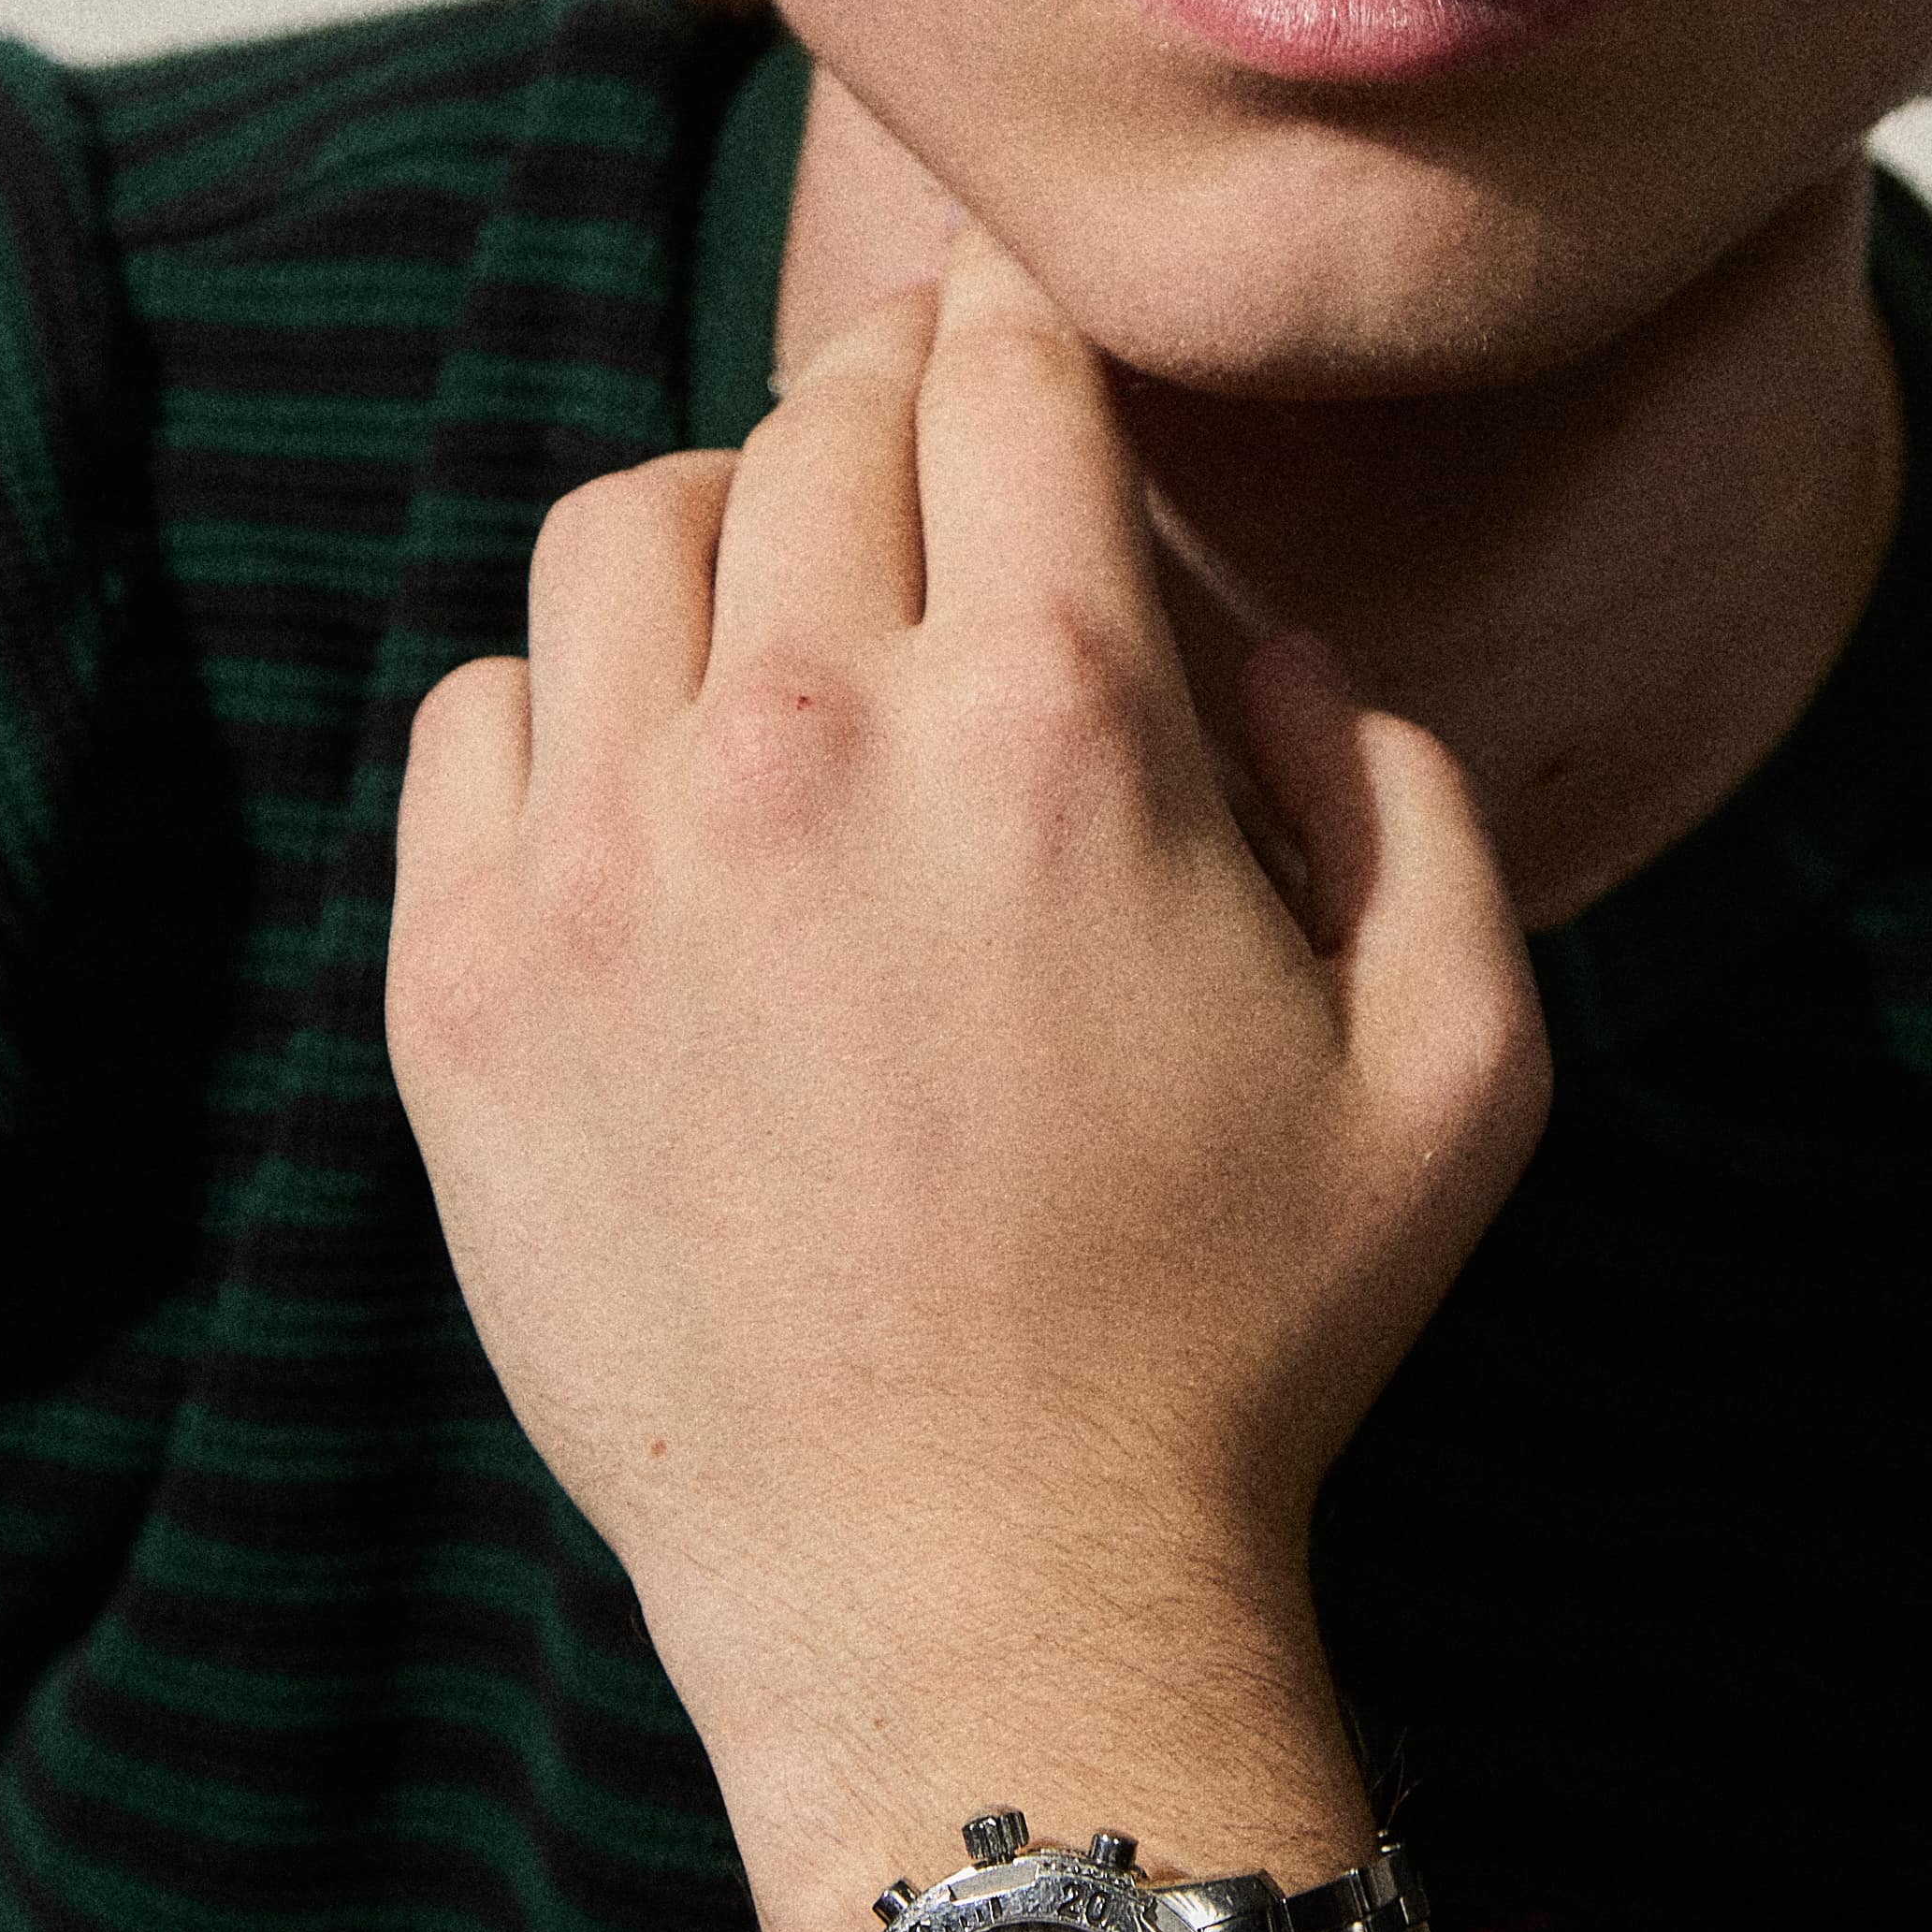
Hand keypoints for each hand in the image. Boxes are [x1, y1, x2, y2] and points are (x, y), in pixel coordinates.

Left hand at [384, 229, 1551, 1931]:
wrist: (973, 1597)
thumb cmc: (1240, 1338)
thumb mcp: (1462, 1060)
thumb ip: (1413, 791)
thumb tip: (1269, 644)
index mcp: (1057, 717)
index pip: (1001, 378)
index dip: (1014, 334)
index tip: (1012, 351)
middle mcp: (810, 739)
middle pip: (813, 427)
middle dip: (885, 410)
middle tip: (918, 462)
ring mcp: (610, 857)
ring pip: (618, 528)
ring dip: (715, 527)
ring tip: (772, 606)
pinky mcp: (469, 984)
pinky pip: (475, 710)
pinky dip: (561, 698)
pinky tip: (649, 780)